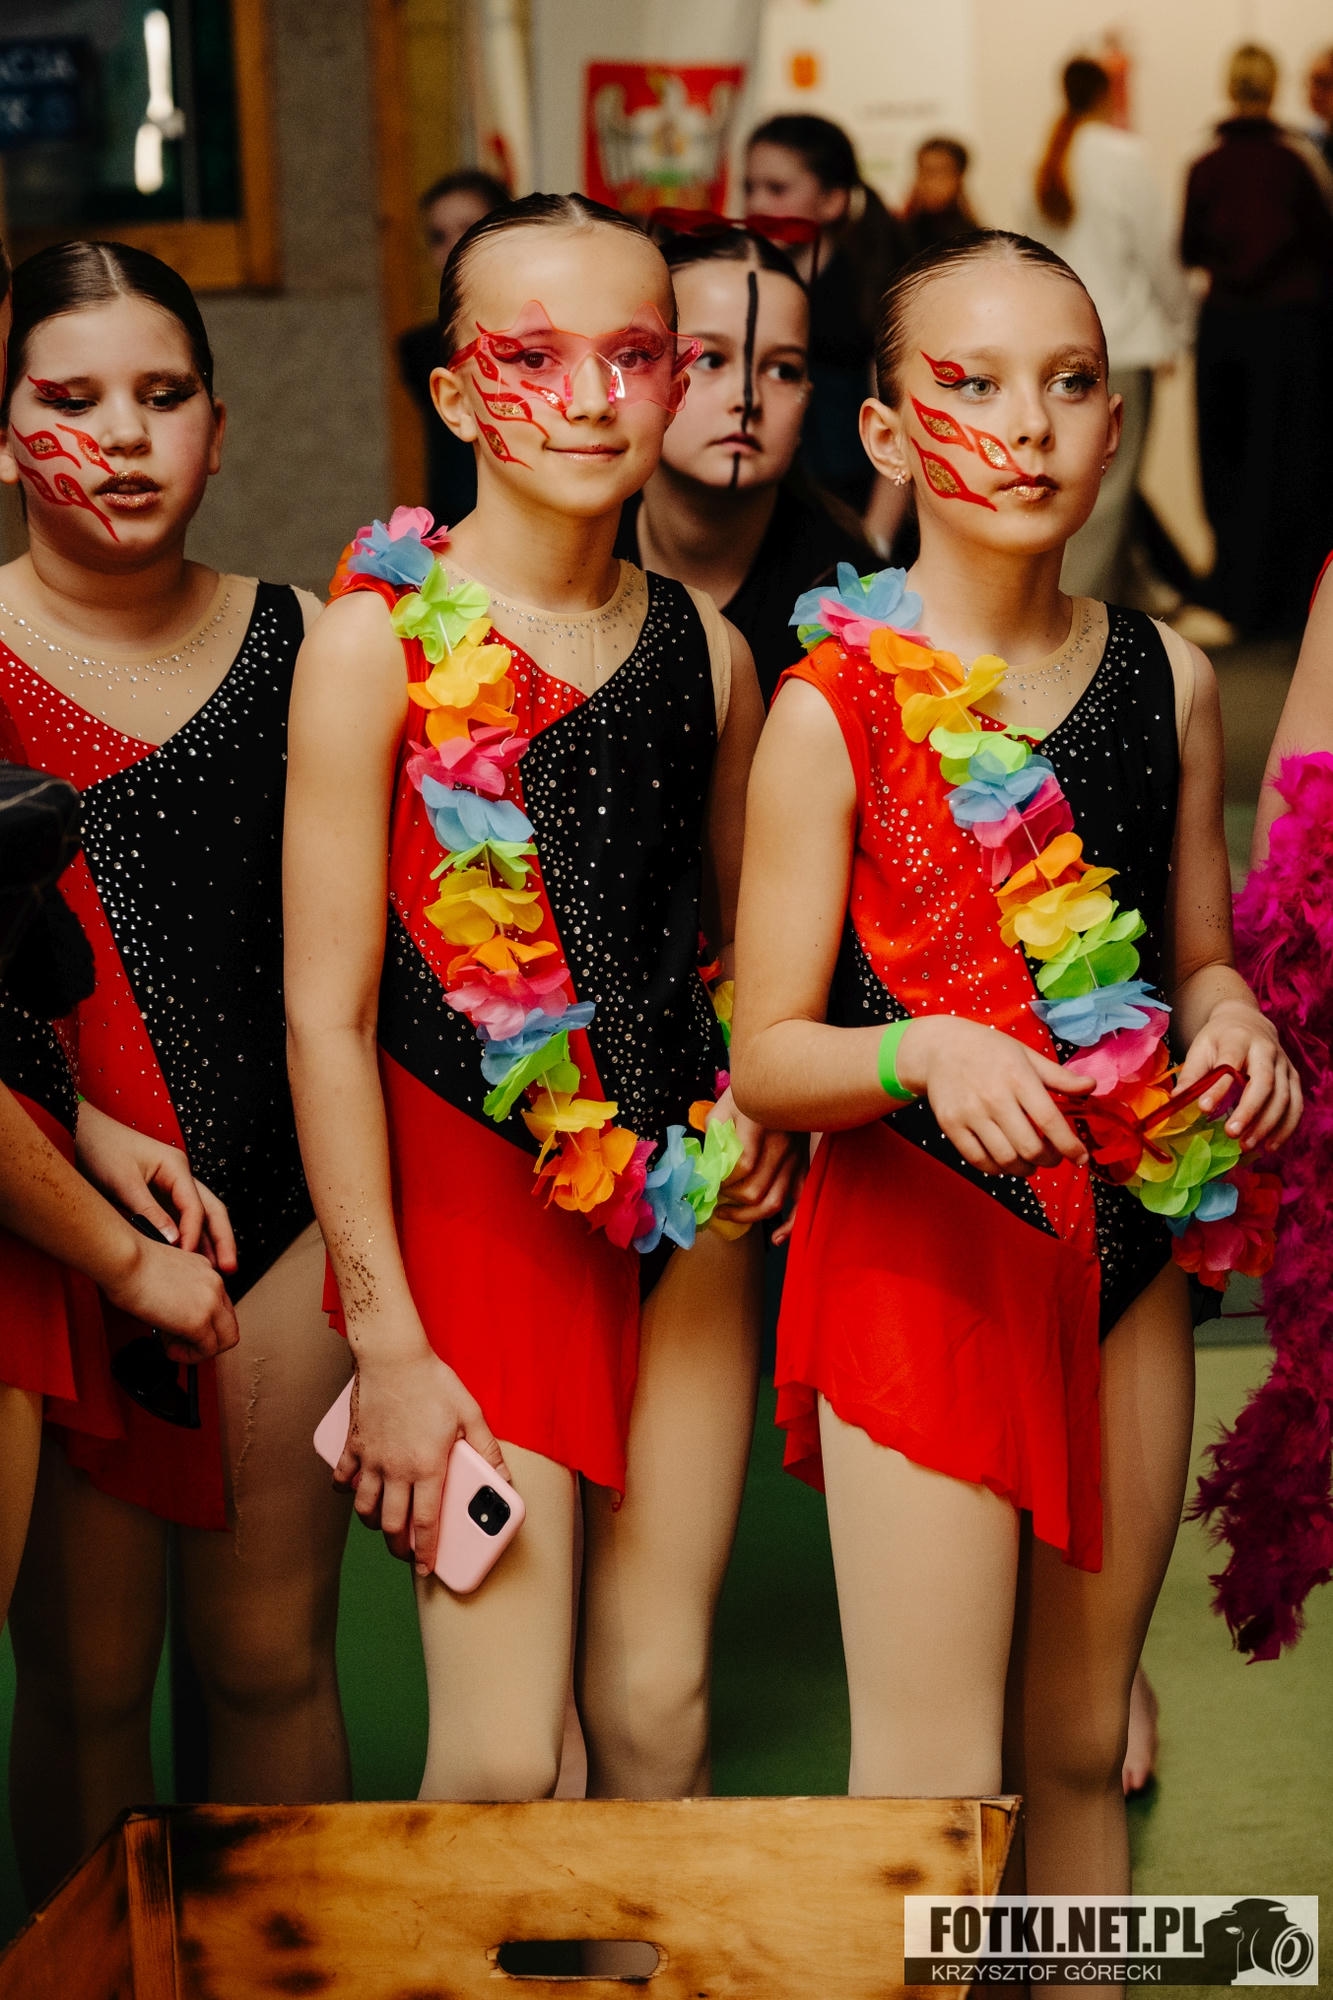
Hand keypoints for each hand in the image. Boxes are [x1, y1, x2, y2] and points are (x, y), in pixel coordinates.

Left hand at [76, 1102, 237, 1271]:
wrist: (81, 1132)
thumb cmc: (101, 1149)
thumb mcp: (123, 1182)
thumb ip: (149, 1212)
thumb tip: (173, 1241)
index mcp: (176, 1166)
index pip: (195, 1206)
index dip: (194, 1234)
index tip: (188, 1258)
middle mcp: (180, 1175)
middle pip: (212, 1209)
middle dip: (223, 1239)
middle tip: (230, 1267)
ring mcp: (172, 1184)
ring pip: (201, 1215)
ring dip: (210, 1241)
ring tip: (219, 1269)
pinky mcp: (160, 1194)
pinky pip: (182, 1218)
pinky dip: (190, 1236)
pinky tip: (192, 1256)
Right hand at [101, 1235, 239, 1362]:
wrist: (124, 1261)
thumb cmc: (131, 1264)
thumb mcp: (165, 1275)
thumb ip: (178, 1293)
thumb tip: (171, 1315)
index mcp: (206, 1270)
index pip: (219, 1305)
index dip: (202, 1322)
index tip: (182, 1328)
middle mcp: (214, 1284)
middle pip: (228, 1322)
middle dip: (207, 1339)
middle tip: (181, 1342)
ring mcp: (210, 1303)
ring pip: (226, 1338)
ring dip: (200, 1350)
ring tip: (175, 1347)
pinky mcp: (199, 1322)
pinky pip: (207, 1350)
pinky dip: (191, 1357)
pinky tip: (172, 1351)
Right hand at [337, 1332, 510, 1576]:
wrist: (393, 1356)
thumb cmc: (433, 1382)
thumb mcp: (471, 1414)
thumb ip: (488, 1450)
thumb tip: (503, 1478)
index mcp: (427, 1467)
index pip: (427, 1523)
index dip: (427, 1552)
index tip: (427, 1569)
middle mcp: (396, 1470)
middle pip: (392, 1525)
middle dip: (399, 1547)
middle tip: (406, 1552)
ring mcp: (371, 1459)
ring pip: (365, 1508)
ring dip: (373, 1523)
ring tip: (384, 1525)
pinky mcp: (354, 1444)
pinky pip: (342, 1477)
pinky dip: (345, 1489)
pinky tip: (353, 1491)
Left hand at [709, 1088, 804, 1244]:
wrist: (784, 1082)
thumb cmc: (750, 1090)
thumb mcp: (724, 1106)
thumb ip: (713, 1136)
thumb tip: (704, 1167)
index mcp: (760, 1127)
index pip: (740, 1167)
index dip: (720, 1182)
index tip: (708, 1184)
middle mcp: (781, 1146)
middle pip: (755, 1191)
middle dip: (729, 1203)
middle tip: (712, 1203)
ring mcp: (795, 1158)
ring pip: (775, 1202)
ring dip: (748, 1217)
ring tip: (728, 1215)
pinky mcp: (803, 1165)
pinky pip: (800, 1200)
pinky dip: (790, 1224)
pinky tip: (776, 1237)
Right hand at [898, 1016, 1091, 1175]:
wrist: (940, 1048)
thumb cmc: (989, 1050)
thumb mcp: (1027, 1055)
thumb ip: (1059, 1076)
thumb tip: (1091, 1086)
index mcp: (1017, 1077)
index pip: (1049, 1120)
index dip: (1069, 1145)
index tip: (1081, 1158)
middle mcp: (994, 1097)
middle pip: (1029, 1146)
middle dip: (1049, 1160)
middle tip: (1053, 1158)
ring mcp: (970, 1114)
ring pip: (1005, 1159)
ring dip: (1025, 1169)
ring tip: (1031, 1163)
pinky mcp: (950, 1126)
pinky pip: (978, 1160)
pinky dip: (997, 1169)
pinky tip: (1005, 1162)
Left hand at [1174, 999, 1301, 1149]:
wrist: (1247, 1021)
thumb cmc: (1220, 1039)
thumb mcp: (1200, 1048)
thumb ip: (1192, 1074)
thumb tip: (1178, 1099)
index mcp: (1238, 1039)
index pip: (1230, 1064)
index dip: (1218, 1088)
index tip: (1204, 1109)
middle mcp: (1265, 1050)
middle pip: (1264, 1082)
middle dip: (1249, 1111)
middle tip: (1231, 1134)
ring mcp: (1283, 1064)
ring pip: (1283, 1097)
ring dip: (1267, 1125)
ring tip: (1246, 1146)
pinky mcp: (1293, 1077)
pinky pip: (1296, 1105)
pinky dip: (1285, 1128)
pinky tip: (1270, 1146)